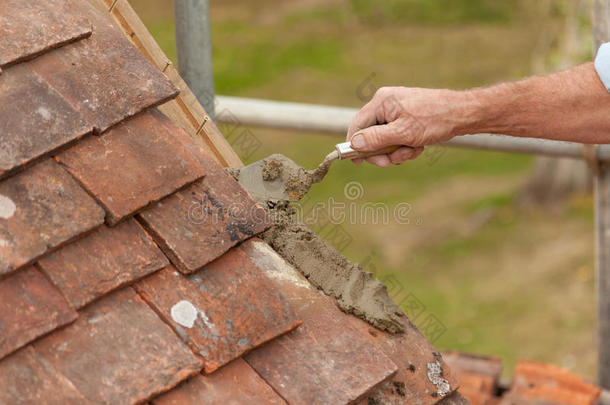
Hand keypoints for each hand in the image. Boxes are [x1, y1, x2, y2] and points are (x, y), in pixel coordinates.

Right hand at [346, 87, 462, 166]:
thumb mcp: (403, 133)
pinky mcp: (406, 118)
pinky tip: (418, 146)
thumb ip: (376, 139)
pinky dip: (405, 146)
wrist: (463, 113)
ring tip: (412, 150)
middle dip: (382, 151)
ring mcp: (396, 111)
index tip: (357, 163)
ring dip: (397, 151)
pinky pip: (396, 137)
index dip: (354, 145)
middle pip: (370, 135)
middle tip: (390, 162)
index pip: (357, 125)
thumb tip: (354, 144)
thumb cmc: (435, 119)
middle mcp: (386, 104)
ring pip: (385, 140)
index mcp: (381, 101)